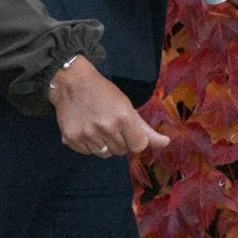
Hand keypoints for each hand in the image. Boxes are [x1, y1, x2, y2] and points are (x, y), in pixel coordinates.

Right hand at [48, 58, 167, 158]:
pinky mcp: (71, 138)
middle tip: (112, 126)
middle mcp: (106, 128)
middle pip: (121, 151)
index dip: (135, 140)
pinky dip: (89, 145)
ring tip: (98, 128)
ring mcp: (87, 134)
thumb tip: (166, 143)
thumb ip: (146, 129)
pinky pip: (87, 152)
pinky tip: (86, 130)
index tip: (129, 131)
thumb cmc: (104, 94)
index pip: (138, 146)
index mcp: (123, 118)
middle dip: (120, 142)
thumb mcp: (128, 107)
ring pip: (104, 154)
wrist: (72, 83)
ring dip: (104, 144)